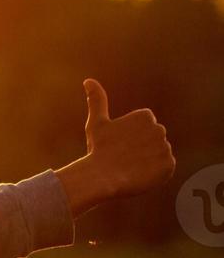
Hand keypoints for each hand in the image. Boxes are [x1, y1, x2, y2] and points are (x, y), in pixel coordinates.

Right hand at [56, 79, 175, 215]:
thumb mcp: (96, 123)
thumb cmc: (97, 149)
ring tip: (130, 168)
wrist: (101, 177)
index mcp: (145, 116)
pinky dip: (154, 174)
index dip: (130, 139)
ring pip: (158, 155)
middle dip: (141, 149)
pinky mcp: (169, 165)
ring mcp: (165, 148)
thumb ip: (97, 100)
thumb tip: (88, 80)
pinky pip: (165, 169)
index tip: (119, 145)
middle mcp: (159, 129)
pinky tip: (139, 175)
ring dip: (147, 161)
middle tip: (123, 158)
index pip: (144, 129)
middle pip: (152, 141)